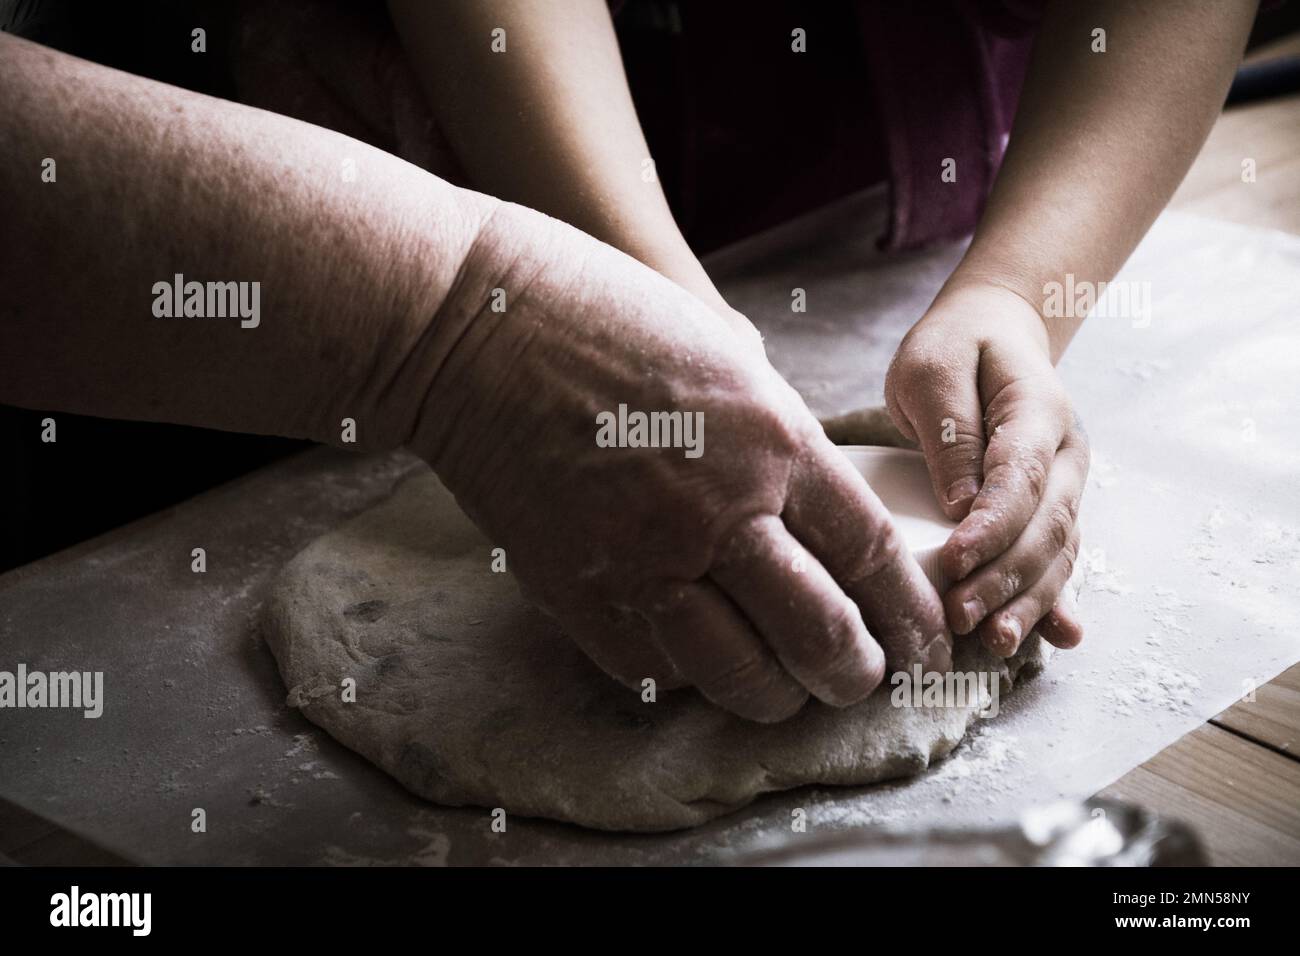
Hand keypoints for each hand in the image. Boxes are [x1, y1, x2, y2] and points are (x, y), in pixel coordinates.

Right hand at [410, 202, 950, 720]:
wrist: (472, 333)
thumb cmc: (601, 317)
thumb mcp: (723, 355)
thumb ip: (775, 438)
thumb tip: (809, 507)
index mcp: (774, 442)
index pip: (874, 556)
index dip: (910, 616)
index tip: (921, 642)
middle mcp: (722, 512)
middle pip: (823, 635)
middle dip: (857, 675)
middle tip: (861, 680)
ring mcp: (645, 560)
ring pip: (741, 675)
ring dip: (777, 695)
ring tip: (784, 689)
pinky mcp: (579, 593)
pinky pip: (656, 669)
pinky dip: (689, 675)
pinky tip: (699, 658)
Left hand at [884, 282, 1087, 656]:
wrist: (994, 332)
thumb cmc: (956, 348)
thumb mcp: (933, 369)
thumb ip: (949, 431)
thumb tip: (959, 504)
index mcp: (1039, 411)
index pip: (1022, 477)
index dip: (992, 525)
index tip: (955, 560)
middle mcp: (1066, 455)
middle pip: (1045, 526)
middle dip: (1004, 578)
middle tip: (960, 615)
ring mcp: (1066, 486)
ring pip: (1056, 553)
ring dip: (1027, 601)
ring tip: (995, 642)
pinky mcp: (1050, 510)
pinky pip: (1056, 560)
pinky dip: (1054, 600)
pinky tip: (1058, 638)